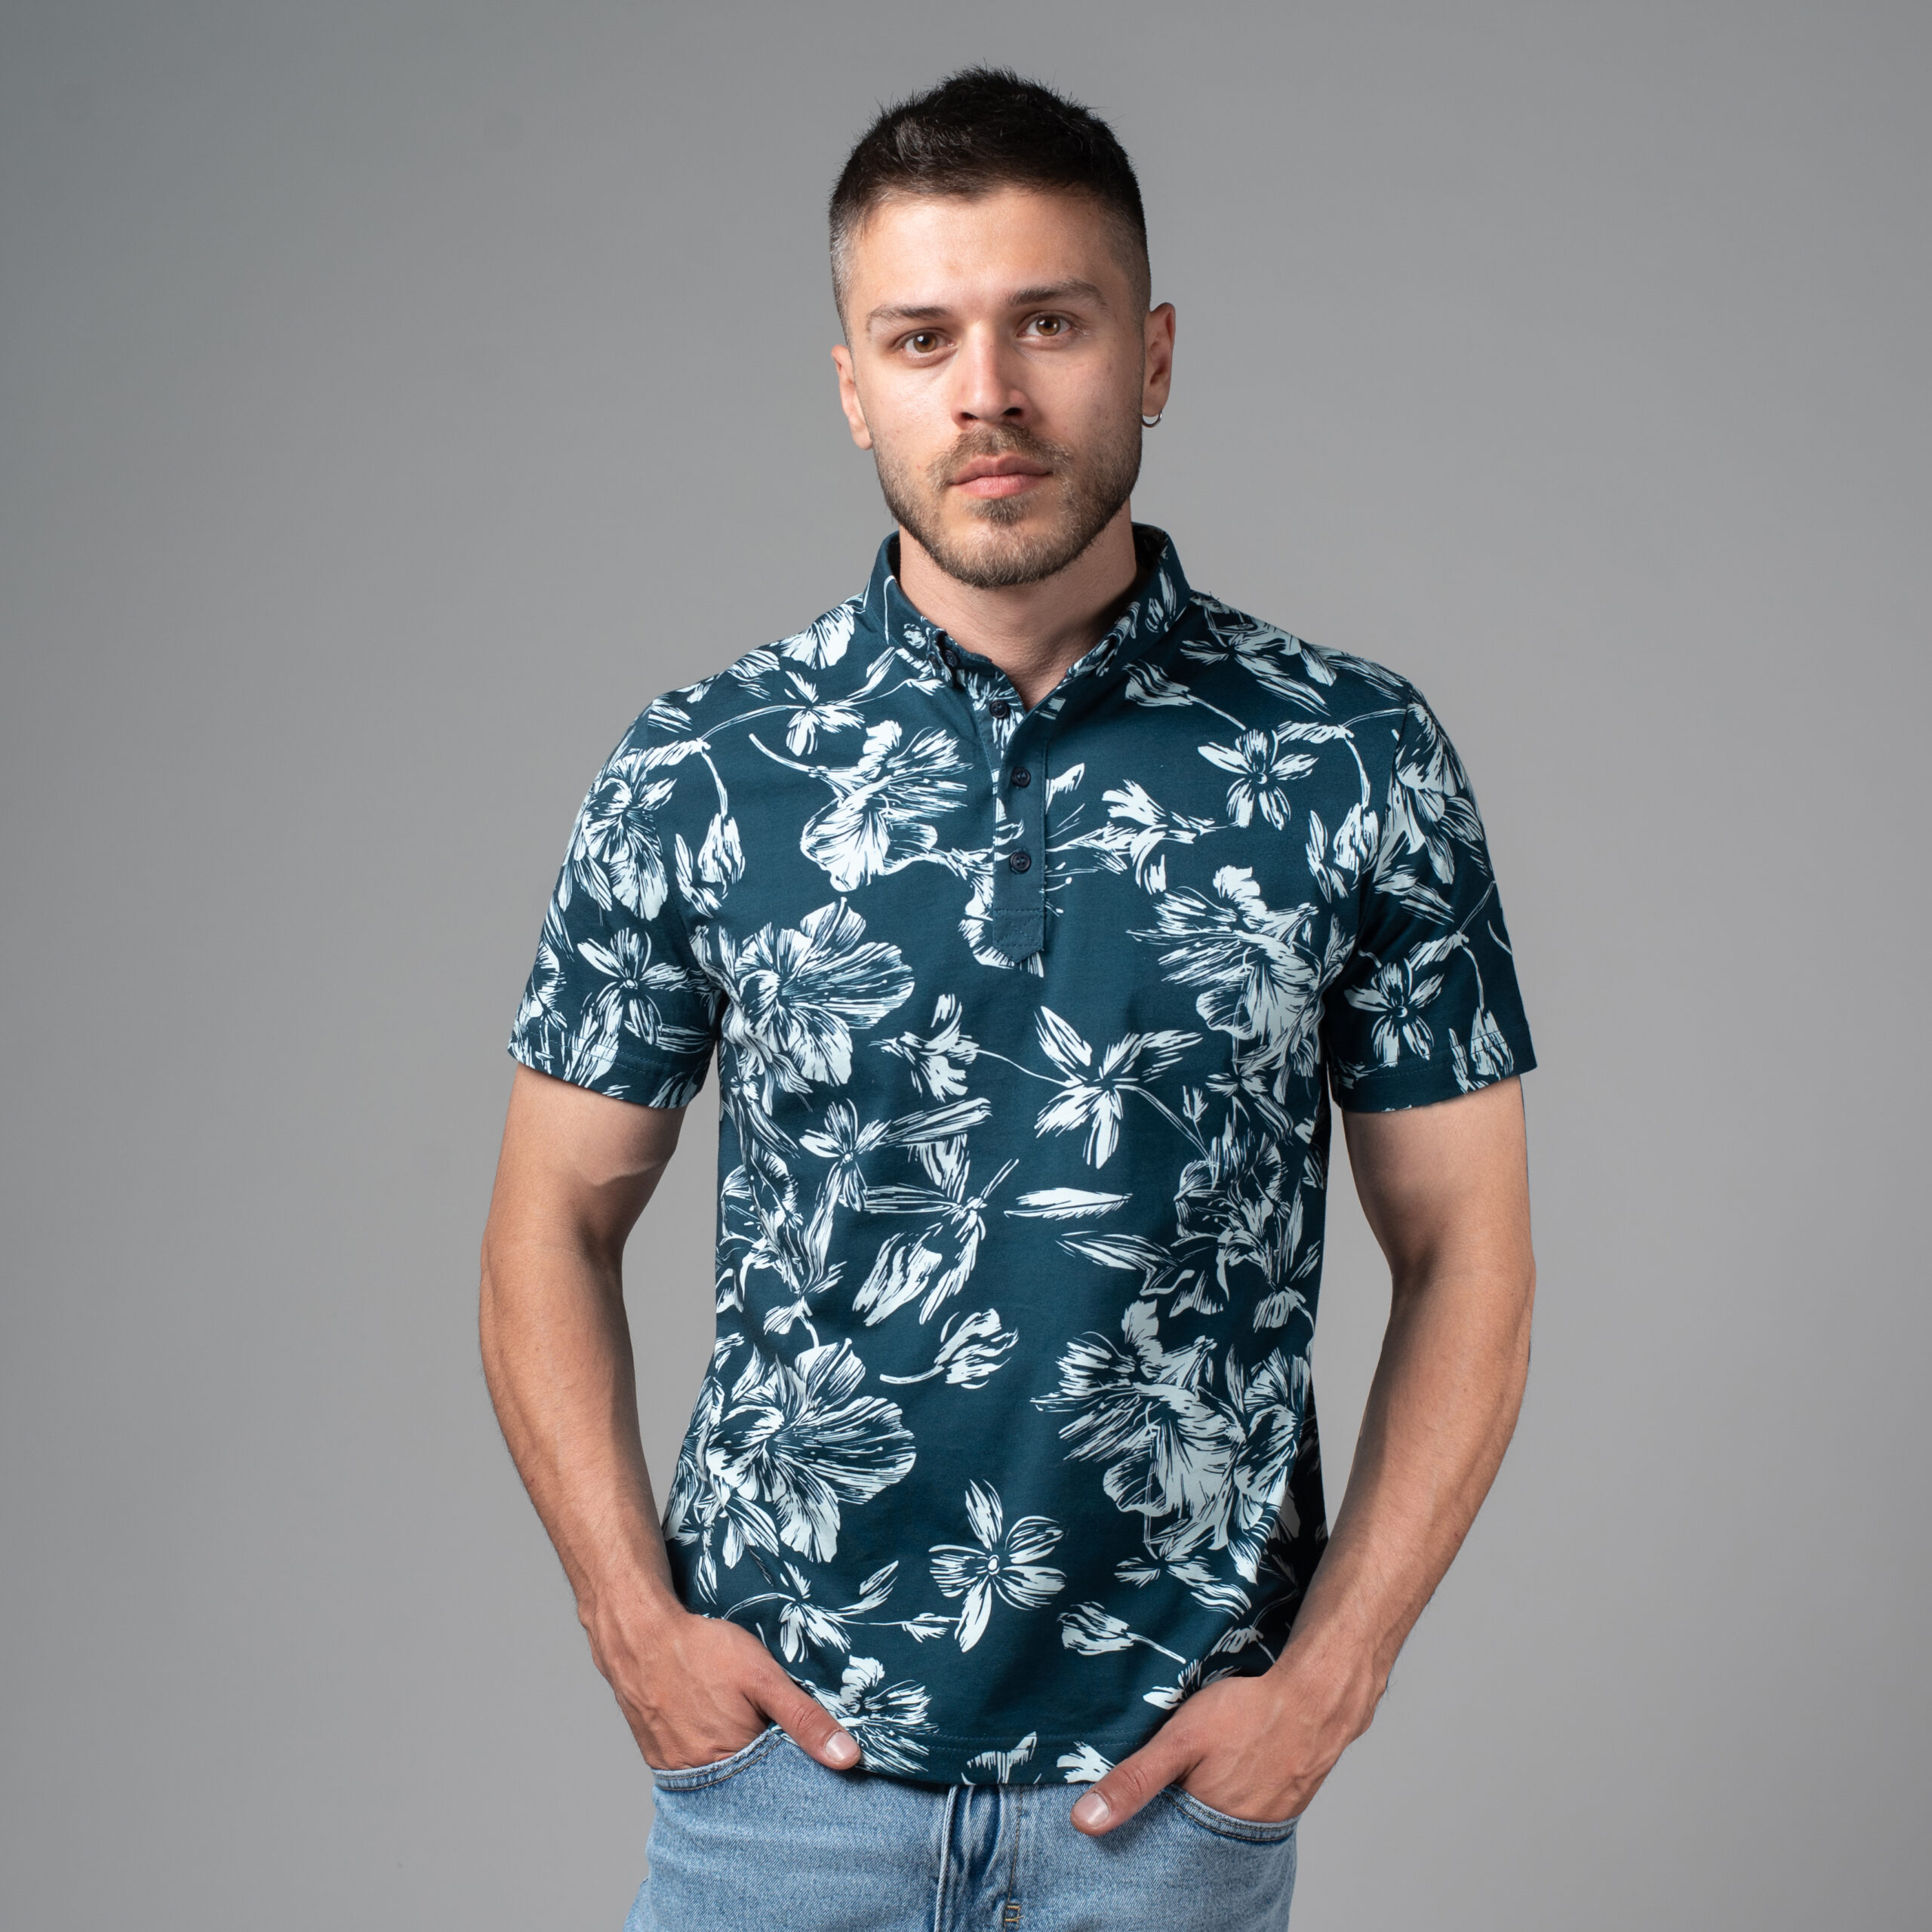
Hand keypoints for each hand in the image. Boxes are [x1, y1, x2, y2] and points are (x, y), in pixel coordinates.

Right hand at [584, 1593, 860, 1774]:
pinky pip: (692, 1762)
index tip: (805, 1746)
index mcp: (732, 1764)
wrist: (638, 1634)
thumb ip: (805, 1719)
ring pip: (720, 1771)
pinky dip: (707, 1746)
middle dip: (764, 1760)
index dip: (794, 1764)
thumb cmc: (701, 1651)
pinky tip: (711, 1718)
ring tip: (735, 1715)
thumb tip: (848, 1758)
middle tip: (764, 1720)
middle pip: (747, 1782)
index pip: (778, 1785)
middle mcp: (700, 1778)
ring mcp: (674, 1768)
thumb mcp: (764, 1677)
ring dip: (734, 1753)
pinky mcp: (657, 1755)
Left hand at [1068, 1653, 1374, 1834]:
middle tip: (1174, 1776)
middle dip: (1179, 1810)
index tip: (1132, 1808)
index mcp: (1211, 1825)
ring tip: (1202, 1770)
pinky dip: (1239, 1788)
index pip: (1165, 1843)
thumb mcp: (1180, 1739)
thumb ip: (1134, 1780)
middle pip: (1197, 1831)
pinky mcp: (1289, 1796)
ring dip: (1210, 1799)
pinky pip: (1253, 1802)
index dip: (1147, 1825)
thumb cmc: (1249, 1712)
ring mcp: (1271, 1815)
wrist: (1320, 1695)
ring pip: (1226, 1816)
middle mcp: (1242, 1831)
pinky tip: (1235, 1763)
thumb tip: (1084, 1822)